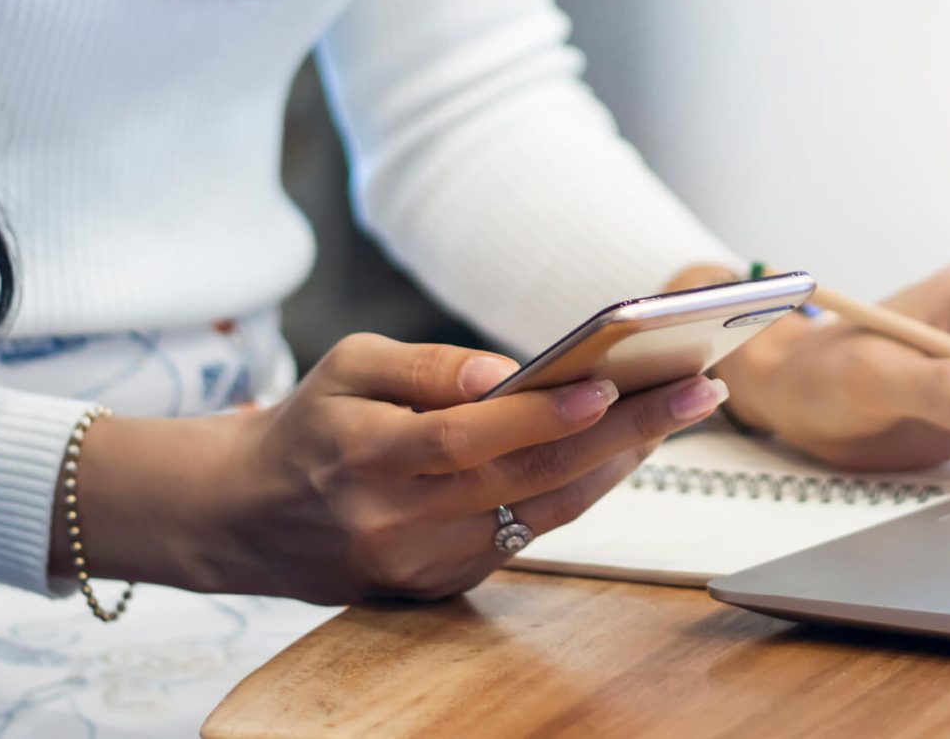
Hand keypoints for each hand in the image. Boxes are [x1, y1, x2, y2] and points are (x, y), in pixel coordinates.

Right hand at [56, 333, 728, 602]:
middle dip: (623, 433)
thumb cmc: (313, 425)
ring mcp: (425, 563)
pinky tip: (629, 448)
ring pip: (544, 513)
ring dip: (622, 462)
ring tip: (681, 412)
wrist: (252, 516)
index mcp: (364, 457)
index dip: (541, 415)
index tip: (610, 385)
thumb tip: (501, 372)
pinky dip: (585, 489)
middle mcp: (397, 521)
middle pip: (527, 478)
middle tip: (696, 390)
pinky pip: (532, 533)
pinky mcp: (445, 585)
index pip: (467, 438)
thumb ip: (423, 366)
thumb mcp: (346, 365)